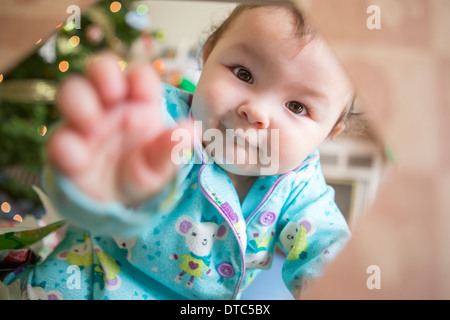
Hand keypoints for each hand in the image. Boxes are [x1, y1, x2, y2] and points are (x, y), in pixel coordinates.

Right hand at [47, 53, 193, 206]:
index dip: (139, 77)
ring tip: (92, 126)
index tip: (143, 93)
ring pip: (71, 93)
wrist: (118, 206)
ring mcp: (84, 124)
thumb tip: (191, 131)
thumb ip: (171, 149)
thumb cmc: (142, 174)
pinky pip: (58, 139)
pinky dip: (64, 145)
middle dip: (103, 73)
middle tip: (112, 94)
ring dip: (79, 102)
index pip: (138, 76)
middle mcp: (110, 107)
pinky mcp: (65, 149)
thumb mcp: (160, 167)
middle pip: (99, 70)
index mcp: (139, 105)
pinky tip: (78, 159)